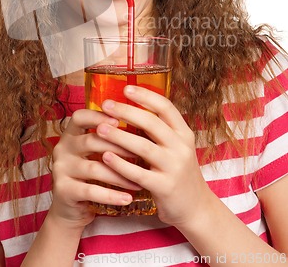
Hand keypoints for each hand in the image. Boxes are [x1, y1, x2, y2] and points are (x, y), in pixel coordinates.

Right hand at [50, 108, 141, 228]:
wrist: (69, 209)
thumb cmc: (90, 175)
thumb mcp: (94, 153)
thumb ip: (108, 137)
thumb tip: (140, 122)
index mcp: (70, 134)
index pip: (79, 117)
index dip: (98, 116)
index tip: (120, 121)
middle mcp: (62, 148)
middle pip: (91, 141)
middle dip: (119, 147)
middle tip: (141, 153)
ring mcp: (60, 170)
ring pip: (94, 168)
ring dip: (120, 175)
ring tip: (139, 181)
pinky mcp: (63, 190)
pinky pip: (91, 191)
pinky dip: (112, 195)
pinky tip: (127, 198)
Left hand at [97, 86, 210, 226]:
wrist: (196, 207)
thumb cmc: (179, 172)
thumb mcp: (177, 147)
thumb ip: (160, 130)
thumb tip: (131, 108)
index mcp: (184, 133)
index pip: (165, 107)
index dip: (145, 96)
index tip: (126, 88)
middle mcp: (181, 147)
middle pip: (152, 122)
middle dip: (126, 111)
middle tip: (105, 105)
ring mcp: (174, 167)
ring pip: (143, 146)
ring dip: (119, 136)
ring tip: (100, 128)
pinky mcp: (164, 187)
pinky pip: (138, 173)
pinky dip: (120, 164)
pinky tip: (105, 157)